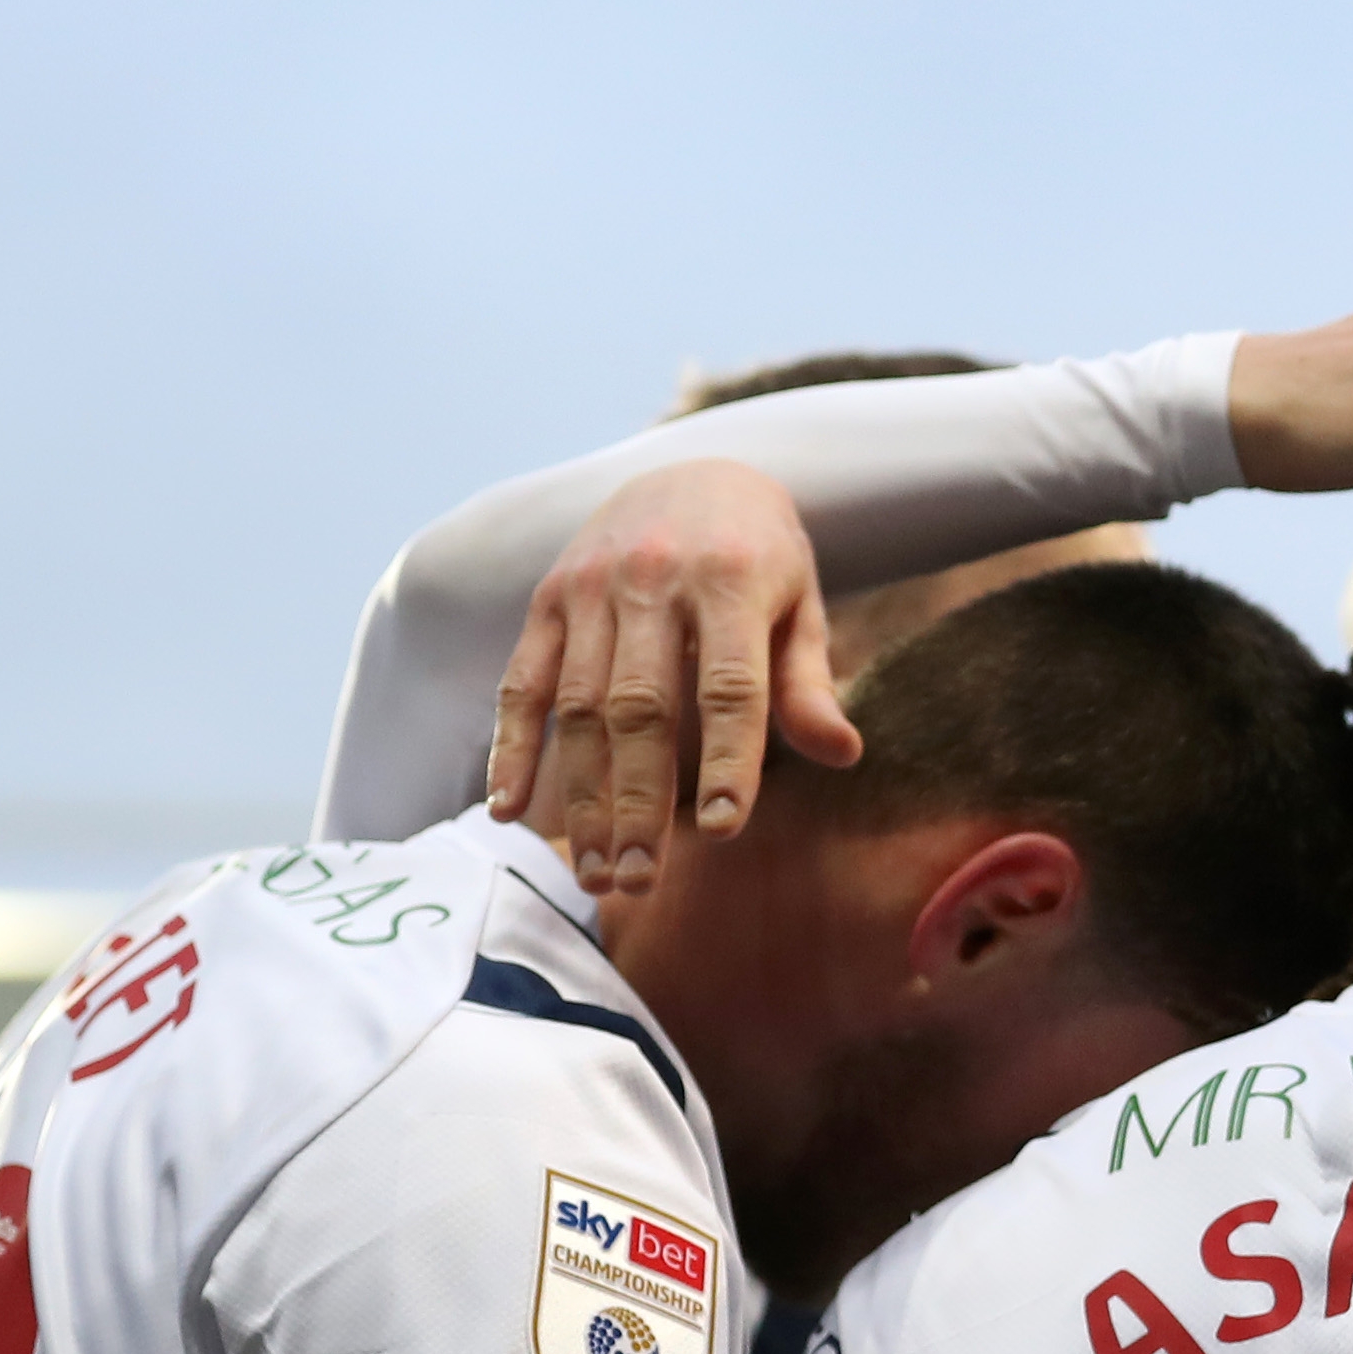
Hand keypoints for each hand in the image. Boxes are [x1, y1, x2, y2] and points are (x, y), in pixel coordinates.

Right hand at [485, 460, 860, 897]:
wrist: (692, 471)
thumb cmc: (761, 558)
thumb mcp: (800, 604)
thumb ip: (808, 681)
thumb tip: (843, 755)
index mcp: (731, 579)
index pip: (730, 684)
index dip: (728, 759)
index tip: (728, 830)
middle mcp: (652, 579)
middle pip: (641, 708)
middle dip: (639, 801)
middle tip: (641, 882)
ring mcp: (589, 587)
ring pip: (579, 707)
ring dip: (581, 797)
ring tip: (595, 872)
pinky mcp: (547, 599)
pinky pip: (523, 682)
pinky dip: (511, 748)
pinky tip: (509, 811)